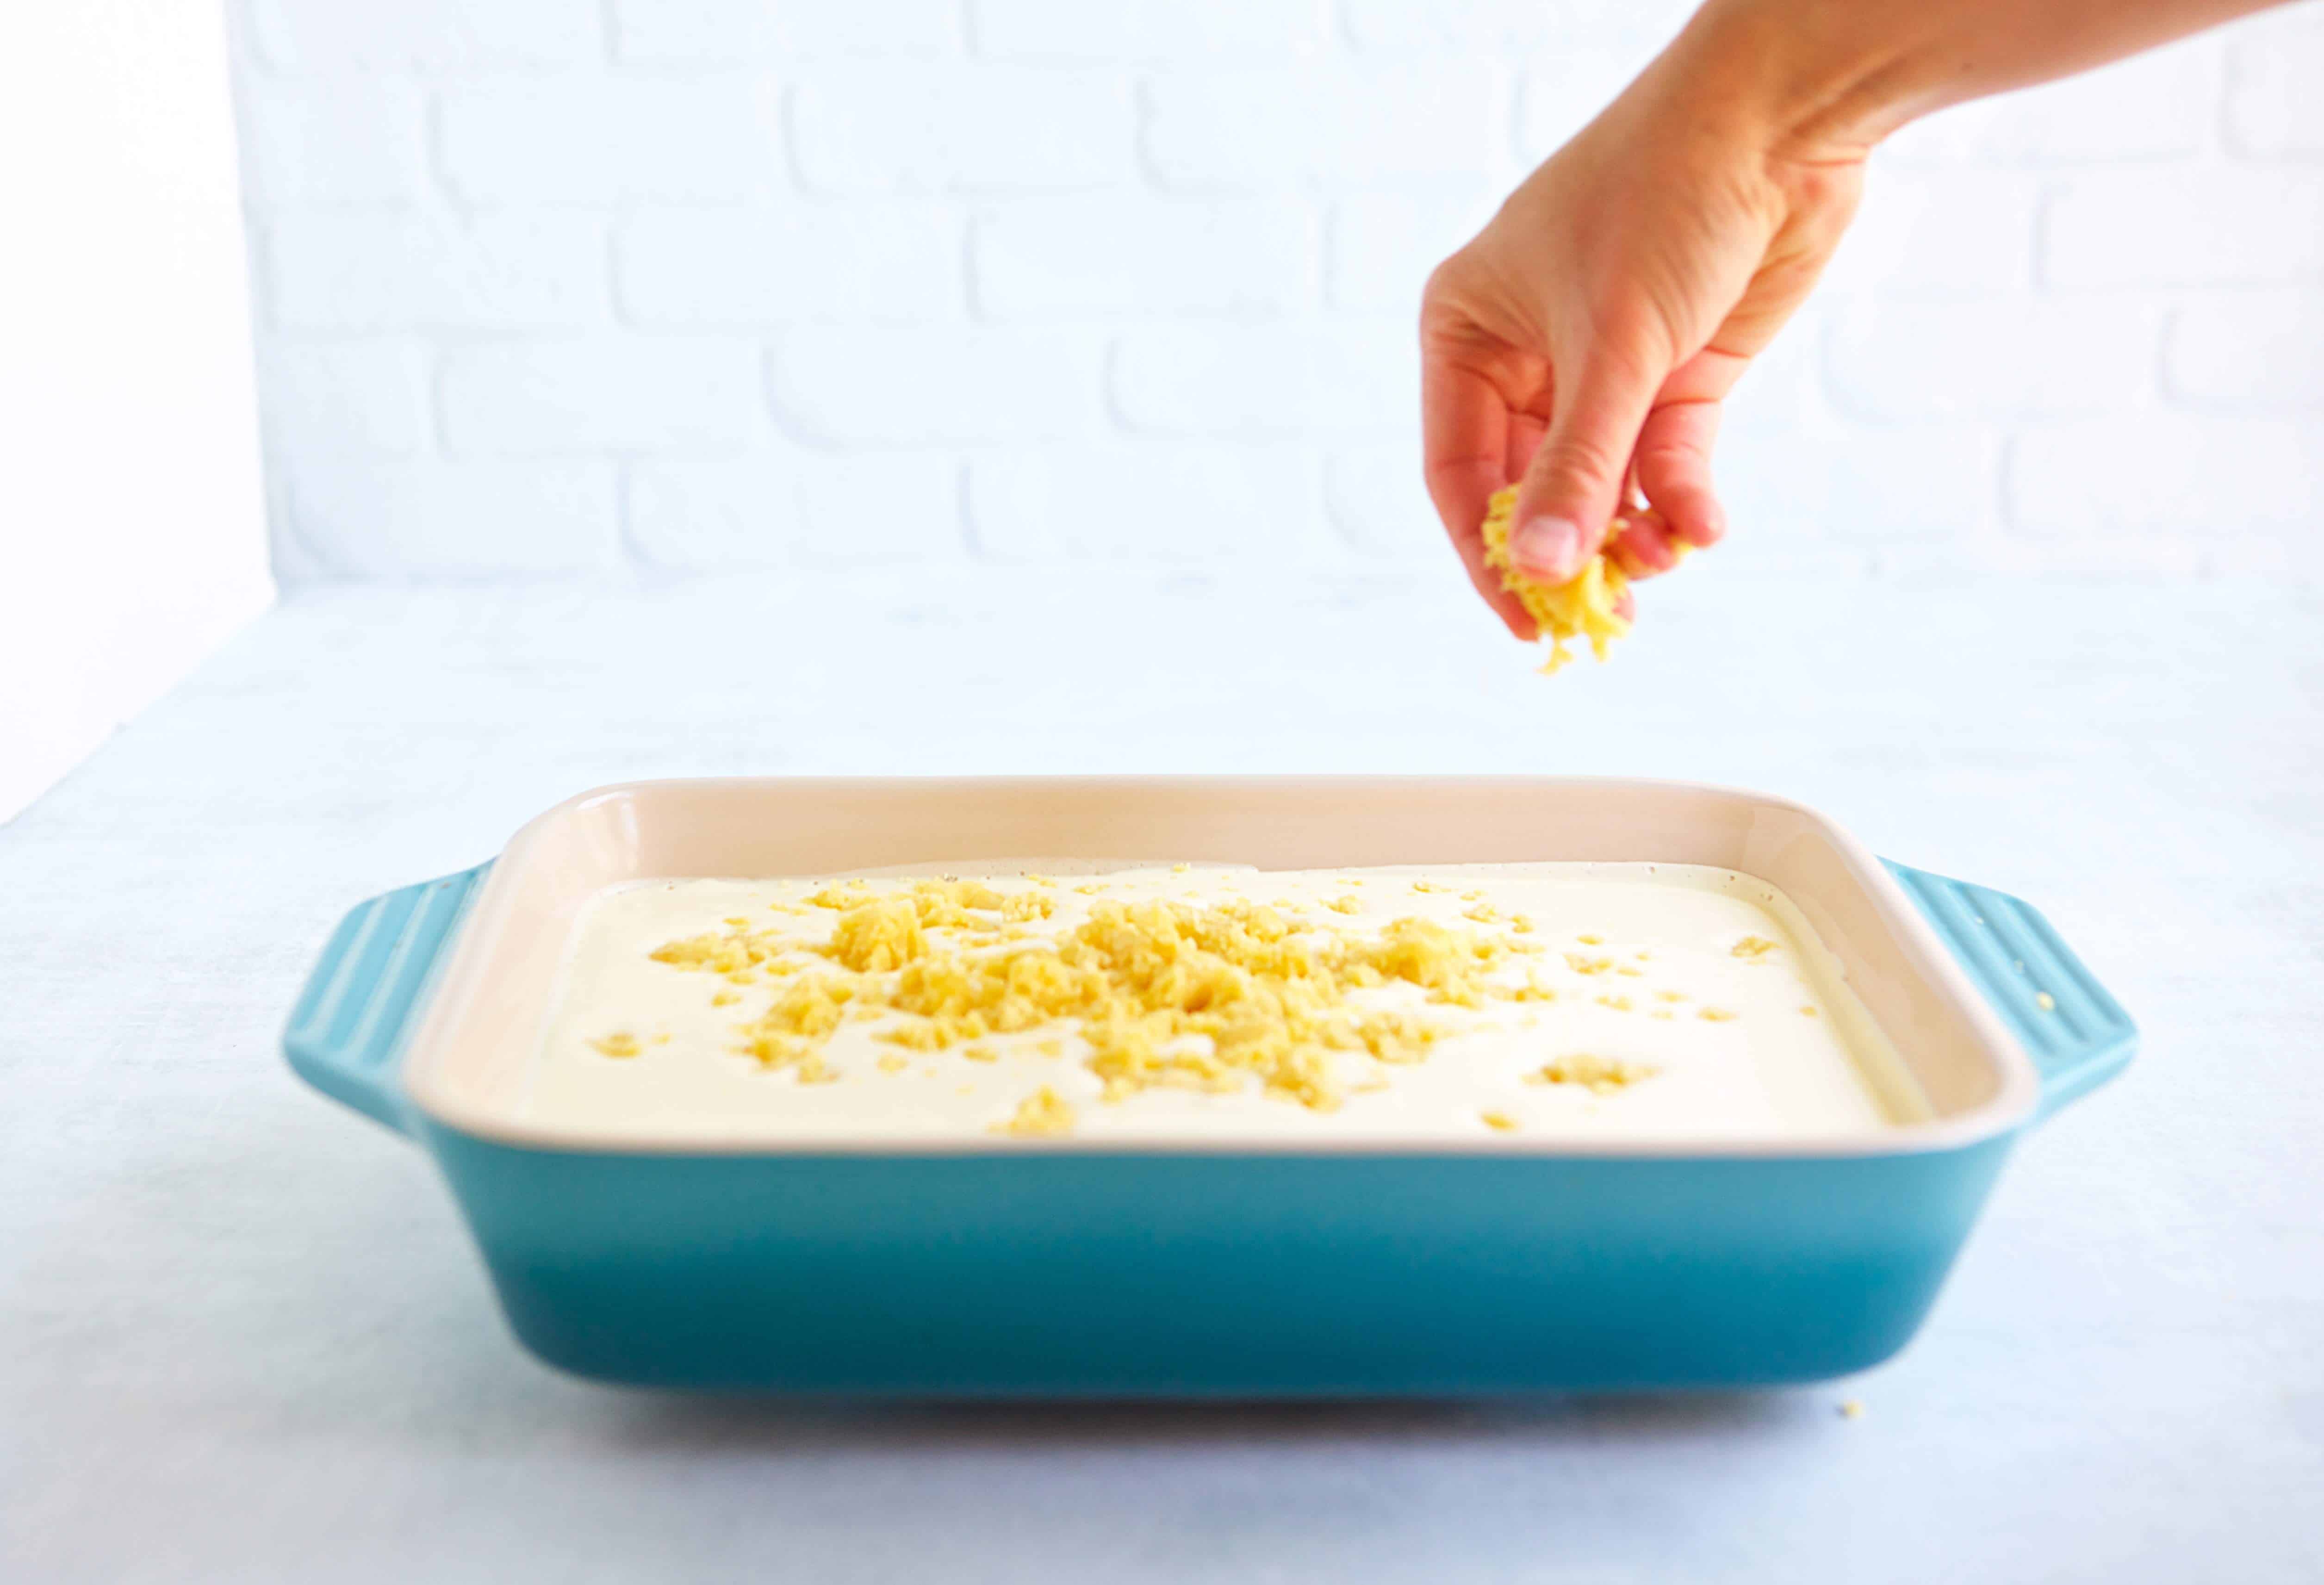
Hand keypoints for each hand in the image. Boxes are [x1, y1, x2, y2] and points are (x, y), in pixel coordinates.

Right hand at [1422, 30, 1863, 637]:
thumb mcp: (1612, 347)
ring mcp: (1605, 367)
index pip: (1459, 470)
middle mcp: (1528, 354)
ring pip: (1602, 484)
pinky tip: (1702, 526)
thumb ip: (1577, 468)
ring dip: (1631, 534)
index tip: (1524, 620)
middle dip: (1570, 551)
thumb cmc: (1664, 198)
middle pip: (1531, 488)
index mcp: (1469, 332)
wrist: (1781, 124)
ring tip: (1663, 561)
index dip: (1487, 552)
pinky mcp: (1678, 373)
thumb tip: (1538, 567)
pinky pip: (1665, 461)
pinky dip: (1681, 499)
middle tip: (1603, 615)